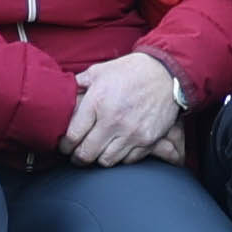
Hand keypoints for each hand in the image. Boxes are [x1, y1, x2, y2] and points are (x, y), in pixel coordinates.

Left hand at [62, 53, 189, 166]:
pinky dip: (120, 157)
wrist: (166, 73)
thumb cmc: (132, 70)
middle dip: (78, 157)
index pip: (72, 136)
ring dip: (99, 158)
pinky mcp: (147, 140)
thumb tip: (65, 93)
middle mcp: (113, 120)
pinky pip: (128, 160)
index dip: (65, 145)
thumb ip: (80, 84)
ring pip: (106, 161)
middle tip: (76, 155)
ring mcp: (131, 132)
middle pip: (86, 154)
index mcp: (97, 102)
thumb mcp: (100, 70)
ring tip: (97, 152)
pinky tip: (117, 148)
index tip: (65, 146)